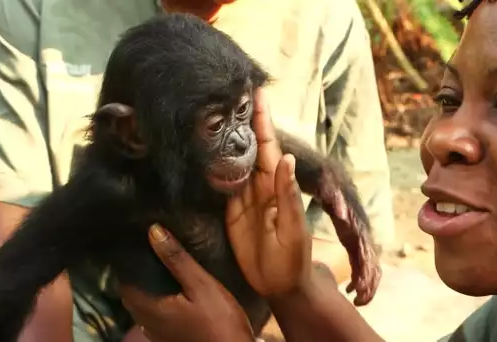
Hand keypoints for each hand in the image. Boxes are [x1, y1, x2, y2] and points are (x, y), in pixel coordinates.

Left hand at [119, 225, 254, 341]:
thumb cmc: (218, 320)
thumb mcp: (201, 285)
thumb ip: (176, 259)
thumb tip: (153, 231)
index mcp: (148, 308)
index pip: (125, 281)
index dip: (130, 262)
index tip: (139, 242)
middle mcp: (146, 323)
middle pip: (132, 293)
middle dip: (139, 273)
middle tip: (153, 248)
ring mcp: (157, 333)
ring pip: (143, 304)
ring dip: (149, 286)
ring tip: (165, 264)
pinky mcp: (169, 338)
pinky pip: (155, 313)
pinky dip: (159, 298)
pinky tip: (175, 288)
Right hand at [226, 89, 312, 297]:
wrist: (280, 285)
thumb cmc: (292, 258)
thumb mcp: (292, 229)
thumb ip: (288, 195)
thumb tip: (285, 159)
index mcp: (276, 185)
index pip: (268, 146)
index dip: (263, 121)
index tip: (257, 92)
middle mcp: (259, 185)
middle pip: (248, 146)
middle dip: (242, 119)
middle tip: (229, 91)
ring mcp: (243, 197)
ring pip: (232, 160)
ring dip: (226, 137)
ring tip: (214, 112)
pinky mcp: (230, 210)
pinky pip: (220, 183)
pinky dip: (213, 165)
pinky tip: (204, 149)